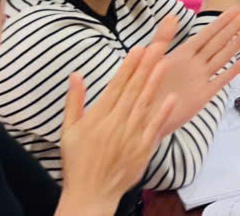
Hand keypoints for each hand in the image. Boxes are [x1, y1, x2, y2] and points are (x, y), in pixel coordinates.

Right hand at [58, 34, 175, 213]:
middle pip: (133, 91)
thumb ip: (74, 101)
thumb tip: (76, 74)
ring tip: (165, 63)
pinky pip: (154, 128)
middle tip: (158, 46)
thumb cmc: (78, 161)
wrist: (90, 194)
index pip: (116, 87)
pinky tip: (171, 97)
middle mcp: (115, 125)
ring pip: (144, 105)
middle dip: (145, 67)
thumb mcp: (69, 131)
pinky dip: (163, 113)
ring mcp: (130, 137)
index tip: (138, 49)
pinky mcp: (142, 150)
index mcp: (97, 118)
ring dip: (155, 83)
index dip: (128, 67)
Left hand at [151, 9, 239, 135]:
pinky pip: (221, 81)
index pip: (207, 33)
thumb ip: (162, 39)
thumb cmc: (140, 88)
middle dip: (236, 26)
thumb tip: (174, 16)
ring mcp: (200, 79)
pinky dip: (233, 71)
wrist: (139, 120)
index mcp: (182, 54)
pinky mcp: (203, 96)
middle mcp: (195, 64)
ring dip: (239, 42)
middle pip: (220, 41)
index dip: (223, 20)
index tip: (237, 8)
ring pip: (224, 57)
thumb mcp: (149, 59)